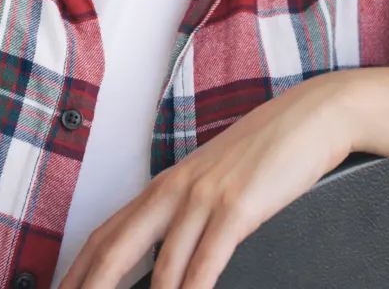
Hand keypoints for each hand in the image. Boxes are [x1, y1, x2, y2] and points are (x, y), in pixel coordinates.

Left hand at [58, 72, 357, 288]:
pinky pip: (206, 261)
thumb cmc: (266, 150)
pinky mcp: (237, 207)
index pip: (105, 234)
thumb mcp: (214, 180)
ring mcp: (203, 198)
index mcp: (164, 186)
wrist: (310, 116)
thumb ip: (185, 213)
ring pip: (162, 266)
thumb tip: (166, 257)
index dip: (77, 270)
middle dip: (91, 286)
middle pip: (115, 249)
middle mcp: (174, 190)